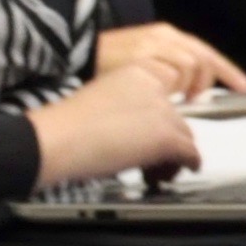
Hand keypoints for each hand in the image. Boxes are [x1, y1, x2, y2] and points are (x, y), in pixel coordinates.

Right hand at [29, 61, 199, 185]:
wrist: (56, 139)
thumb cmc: (64, 126)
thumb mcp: (100, 102)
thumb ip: (124, 108)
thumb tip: (136, 130)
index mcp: (135, 72)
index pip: (167, 92)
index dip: (163, 115)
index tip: (153, 129)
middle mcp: (154, 87)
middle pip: (178, 115)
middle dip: (168, 137)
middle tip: (151, 155)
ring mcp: (163, 111)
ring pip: (185, 135)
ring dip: (174, 154)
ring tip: (155, 168)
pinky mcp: (166, 136)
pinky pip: (189, 154)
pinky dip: (184, 166)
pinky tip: (168, 173)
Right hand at [92, 23, 245, 98]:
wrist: (73, 63)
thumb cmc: (102, 72)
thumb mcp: (141, 66)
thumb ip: (165, 73)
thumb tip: (185, 93)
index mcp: (163, 35)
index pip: (205, 52)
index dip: (227, 71)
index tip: (243, 87)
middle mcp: (162, 36)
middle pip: (203, 58)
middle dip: (207, 81)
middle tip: (197, 99)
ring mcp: (153, 45)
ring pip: (192, 65)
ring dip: (189, 85)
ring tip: (177, 99)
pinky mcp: (144, 55)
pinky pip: (175, 71)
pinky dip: (178, 85)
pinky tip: (169, 96)